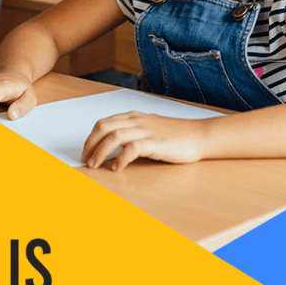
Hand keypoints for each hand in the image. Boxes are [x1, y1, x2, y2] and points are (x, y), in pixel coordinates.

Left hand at [82, 112, 209, 170]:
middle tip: (86, 160)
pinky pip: (132, 149)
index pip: (104, 123)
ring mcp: (147, 131)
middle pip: (104, 127)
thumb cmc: (176, 135)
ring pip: (115, 137)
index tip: (86, 151)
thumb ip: (132, 132)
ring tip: (96, 165)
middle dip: (90, 144)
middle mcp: (138, 121)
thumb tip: (112, 145)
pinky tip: (117, 168)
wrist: (199, 136)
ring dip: (100, 152)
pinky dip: (120, 159)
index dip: (91, 138)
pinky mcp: (156, 143)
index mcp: (134, 116)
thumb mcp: (150, 128)